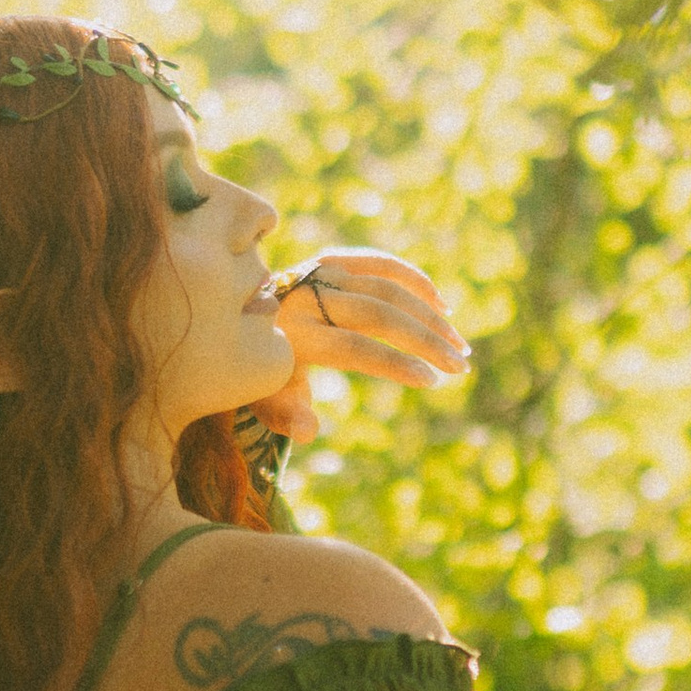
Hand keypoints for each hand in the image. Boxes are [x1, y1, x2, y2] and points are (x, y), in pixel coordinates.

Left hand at [255, 251, 470, 447]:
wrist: (231, 314)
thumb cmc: (260, 368)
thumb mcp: (264, 398)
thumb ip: (286, 416)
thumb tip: (309, 431)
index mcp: (293, 333)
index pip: (355, 348)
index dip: (395, 364)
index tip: (431, 381)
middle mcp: (308, 295)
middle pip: (379, 314)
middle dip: (425, 341)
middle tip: (458, 366)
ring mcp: (322, 271)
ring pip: (389, 287)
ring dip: (430, 316)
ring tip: (458, 346)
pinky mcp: (334, 258)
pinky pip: (384, 264)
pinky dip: (417, 282)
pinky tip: (443, 307)